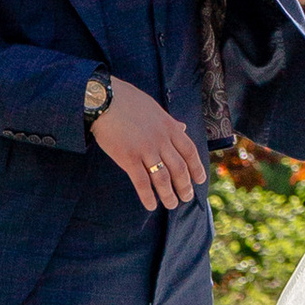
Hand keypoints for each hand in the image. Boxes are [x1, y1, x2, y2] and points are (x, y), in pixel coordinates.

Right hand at [91, 78, 205, 211]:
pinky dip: (148, 196)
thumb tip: (182, 126)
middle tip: (187, 197)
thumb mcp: (154, 108)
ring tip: (172, 205)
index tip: (200, 180)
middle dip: (185, 186)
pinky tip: (151, 205)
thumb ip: (169, 121)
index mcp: (169, 126)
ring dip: (169, 194)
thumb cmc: (127, 101)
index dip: (197, 168)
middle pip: (179, 168)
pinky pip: (142, 182)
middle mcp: (161, 140)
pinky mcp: (128, 158)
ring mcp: (145, 149)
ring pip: (163, 178)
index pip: (190, 151)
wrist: (104, 99)